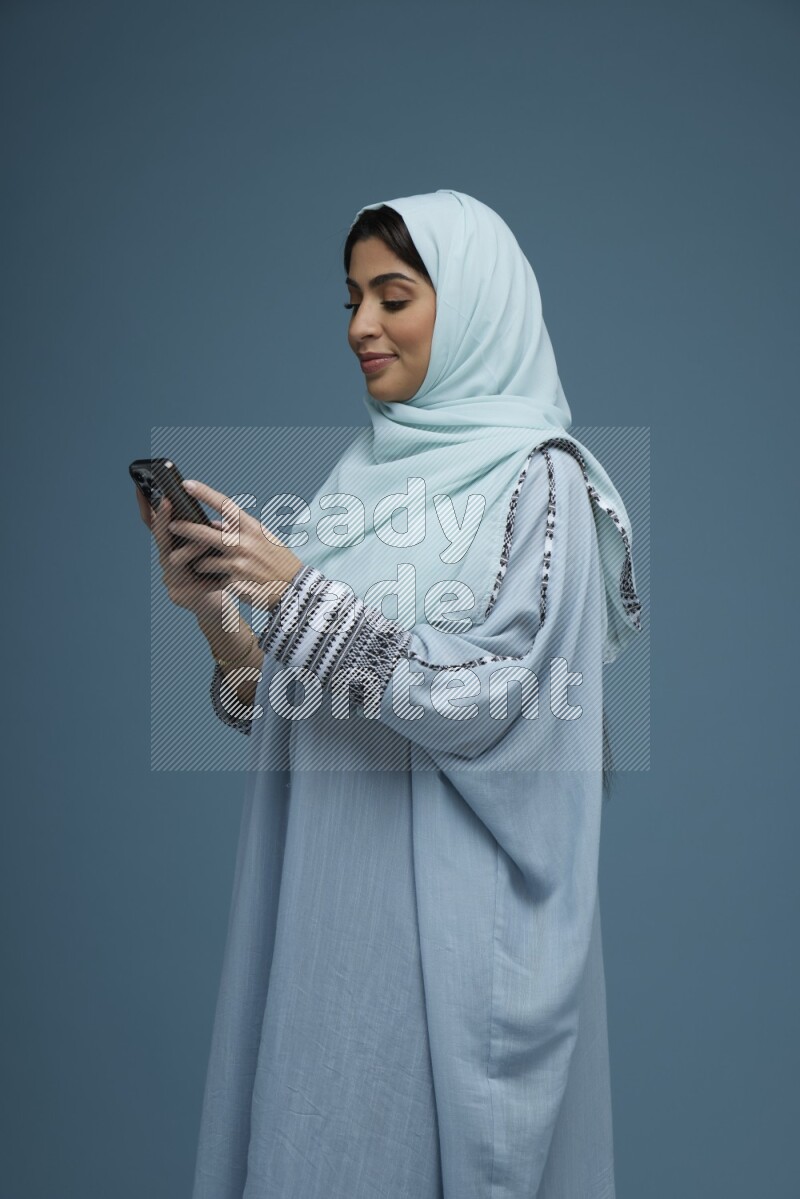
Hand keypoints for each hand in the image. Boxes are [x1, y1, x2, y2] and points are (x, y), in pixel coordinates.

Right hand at [134, 483, 231, 620]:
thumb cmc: (213, 569)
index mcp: (172, 544)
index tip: (139, 486)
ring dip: (191, 548)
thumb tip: (214, 515)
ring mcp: (169, 577)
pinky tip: (223, 578)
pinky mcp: (178, 595)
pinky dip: (210, 579)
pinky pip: (192, 583)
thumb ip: (206, 532)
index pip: (154, 522)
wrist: (215, 602)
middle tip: (167, 501)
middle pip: (159, 536)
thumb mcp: (209, 547)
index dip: (145, 506)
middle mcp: (166, 558)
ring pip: (175, 559)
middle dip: (163, 517)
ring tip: (207, 543)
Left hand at [164, 478, 304, 610]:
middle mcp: (244, 542)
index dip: (204, 493)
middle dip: (184, 528)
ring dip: (199, 562)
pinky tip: (219, 580)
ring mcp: (239, 563)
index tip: (186, 484)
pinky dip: (212, 578)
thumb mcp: (263, 538)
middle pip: (205, 532)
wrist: (294, 588)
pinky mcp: (235, 582)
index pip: (225, 504)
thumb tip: (215, 522)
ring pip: (204, 560)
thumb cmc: (278, 560)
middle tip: (171, 525)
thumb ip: (239, 529)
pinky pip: (214, 578)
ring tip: (202, 565)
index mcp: (252, 527)